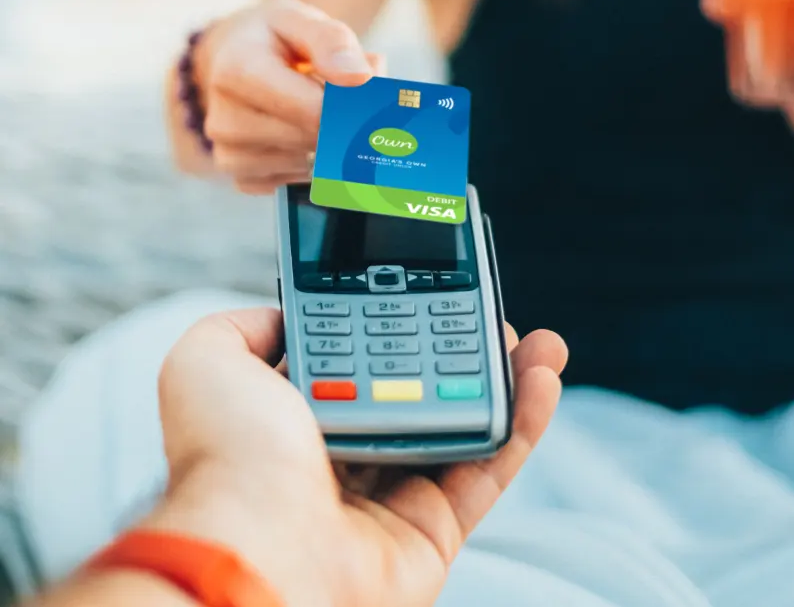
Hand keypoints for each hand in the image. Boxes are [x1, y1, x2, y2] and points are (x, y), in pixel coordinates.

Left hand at [148, 309, 566, 606]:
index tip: (434, 288)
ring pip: (462, 424)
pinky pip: (488, 468)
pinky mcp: (434, 530)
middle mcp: (346, 454)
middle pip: (421, 388)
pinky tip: (541, 379)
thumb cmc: (226, 460)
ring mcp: (392, 493)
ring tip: (535, 341)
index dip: (401, 321)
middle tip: (493, 312)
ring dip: (505, 379)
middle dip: (463, 348)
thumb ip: (241, 328)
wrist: (259, 551)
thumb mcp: (206, 361)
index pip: (362, 359)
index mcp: (295, 417)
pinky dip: (522, 424)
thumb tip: (286, 316)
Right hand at [193, 0, 384, 193]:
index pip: (313, 110)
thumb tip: (361, 78)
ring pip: (308, 165)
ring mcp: (229, 154)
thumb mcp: (300, 19)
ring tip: (320, 110)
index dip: (351, 106)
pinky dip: (313, 162)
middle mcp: (223, 118)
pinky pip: (297, 181)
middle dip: (344, 122)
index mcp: (236, 71)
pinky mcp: (242, 178)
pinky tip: (306, 135)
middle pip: (313, 139)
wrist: (232, 59)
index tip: (372, 95)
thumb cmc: (274, 39)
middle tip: (350, 98)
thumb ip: (332, 42)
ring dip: (329, 143)